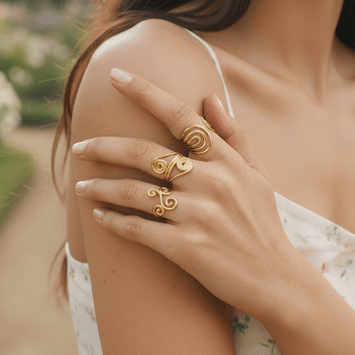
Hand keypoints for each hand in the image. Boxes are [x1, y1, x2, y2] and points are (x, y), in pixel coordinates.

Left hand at [72, 68, 297, 319]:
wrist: (276, 279)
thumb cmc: (262, 222)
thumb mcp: (256, 174)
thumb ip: (233, 135)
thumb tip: (209, 98)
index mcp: (225, 160)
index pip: (180, 116)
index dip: (144, 92)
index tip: (114, 76)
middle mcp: (211, 182)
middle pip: (143, 152)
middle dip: (104, 146)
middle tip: (79, 146)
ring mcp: (198, 215)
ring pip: (133, 191)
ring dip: (100, 187)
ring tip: (80, 186)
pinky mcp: (186, 248)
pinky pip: (138, 229)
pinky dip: (113, 221)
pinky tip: (99, 217)